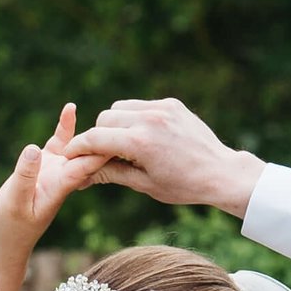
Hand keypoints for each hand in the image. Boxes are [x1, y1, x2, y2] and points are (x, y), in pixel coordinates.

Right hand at [0, 102, 112, 255]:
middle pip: (92, 154)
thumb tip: (34, 149)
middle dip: (110, 139)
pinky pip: (60, 141)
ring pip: (80, 145)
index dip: (103, 149)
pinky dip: (65, 125)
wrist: (5, 239)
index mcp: (62, 186)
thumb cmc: (9, 227)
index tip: (121, 133)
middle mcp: (65, 176)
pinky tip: (70, 108)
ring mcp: (57, 168)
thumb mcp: (13, 203)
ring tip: (111, 113)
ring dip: (94, 131)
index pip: (88, 165)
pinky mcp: (45, 163)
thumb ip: (24, 177)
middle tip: (133, 119)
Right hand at [65, 96, 263, 219]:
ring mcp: (161, 108)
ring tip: (124, 145)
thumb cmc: (184, 186)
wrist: (220, 172)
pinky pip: (140, 105)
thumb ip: (112, 172)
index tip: (69, 154)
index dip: (78, 147)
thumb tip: (83, 172)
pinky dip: (134, 118)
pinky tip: (143, 136)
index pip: (95, 138)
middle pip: (104, 119)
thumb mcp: (145, 184)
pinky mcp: (171, 104)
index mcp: (140, 143)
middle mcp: (149, 119)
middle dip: (99, 136)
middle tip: (102, 154)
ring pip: (120, 108)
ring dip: (115, 124)